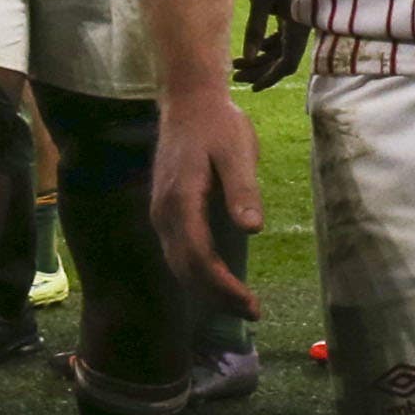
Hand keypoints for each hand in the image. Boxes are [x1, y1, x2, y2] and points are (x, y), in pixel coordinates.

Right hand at [150, 85, 265, 315]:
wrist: (188, 101)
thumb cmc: (218, 124)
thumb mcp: (237, 150)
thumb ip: (242, 189)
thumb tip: (252, 229)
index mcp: (182, 200)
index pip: (200, 257)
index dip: (224, 287)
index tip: (251, 304)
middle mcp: (164, 213)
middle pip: (187, 269)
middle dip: (218, 297)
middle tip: (253, 312)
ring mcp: (161, 213)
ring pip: (178, 265)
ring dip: (206, 290)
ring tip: (240, 305)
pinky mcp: (165, 211)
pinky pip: (177, 253)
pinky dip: (196, 274)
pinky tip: (217, 281)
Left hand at [232, 0, 309, 88]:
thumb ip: (255, 28)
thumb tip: (248, 55)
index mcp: (298, 24)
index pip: (287, 62)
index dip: (270, 76)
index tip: (252, 87)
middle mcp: (301, 24)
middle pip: (283, 58)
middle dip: (260, 69)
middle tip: (236, 74)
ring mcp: (296, 17)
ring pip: (280, 47)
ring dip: (261, 57)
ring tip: (237, 63)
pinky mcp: (290, 8)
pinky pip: (280, 35)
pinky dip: (266, 43)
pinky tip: (250, 46)